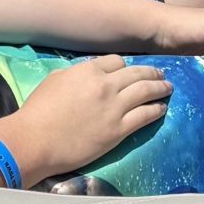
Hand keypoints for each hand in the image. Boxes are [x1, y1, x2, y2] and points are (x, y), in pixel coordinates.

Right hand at [13, 54, 170, 177]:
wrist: (35, 141)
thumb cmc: (38, 111)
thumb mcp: (55, 80)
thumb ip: (77, 74)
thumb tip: (89, 74)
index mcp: (89, 70)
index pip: (117, 62)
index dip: (125, 66)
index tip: (129, 71)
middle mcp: (106, 85)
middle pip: (137, 73)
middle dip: (151, 72)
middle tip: (161, 74)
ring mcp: (115, 107)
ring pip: (146, 91)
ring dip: (160, 88)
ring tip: (168, 87)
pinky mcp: (119, 130)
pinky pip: (145, 116)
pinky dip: (156, 110)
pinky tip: (162, 108)